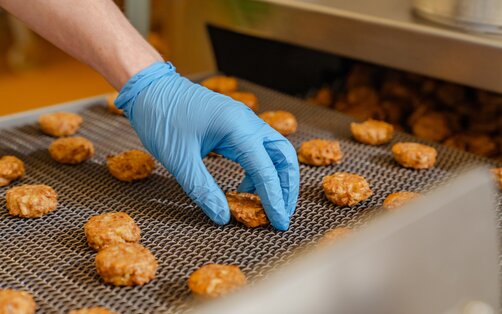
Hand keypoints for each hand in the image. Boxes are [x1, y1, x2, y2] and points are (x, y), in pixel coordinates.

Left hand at [115, 62, 299, 229]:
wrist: (150, 88)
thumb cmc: (161, 118)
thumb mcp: (179, 160)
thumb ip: (203, 190)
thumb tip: (222, 216)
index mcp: (237, 127)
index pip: (266, 169)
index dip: (275, 199)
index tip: (279, 223)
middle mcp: (247, 122)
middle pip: (283, 156)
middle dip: (287, 186)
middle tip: (282, 214)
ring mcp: (243, 121)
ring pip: (274, 152)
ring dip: (276, 178)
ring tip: (267, 204)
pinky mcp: (236, 125)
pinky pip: (258, 149)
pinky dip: (259, 170)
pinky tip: (245, 188)